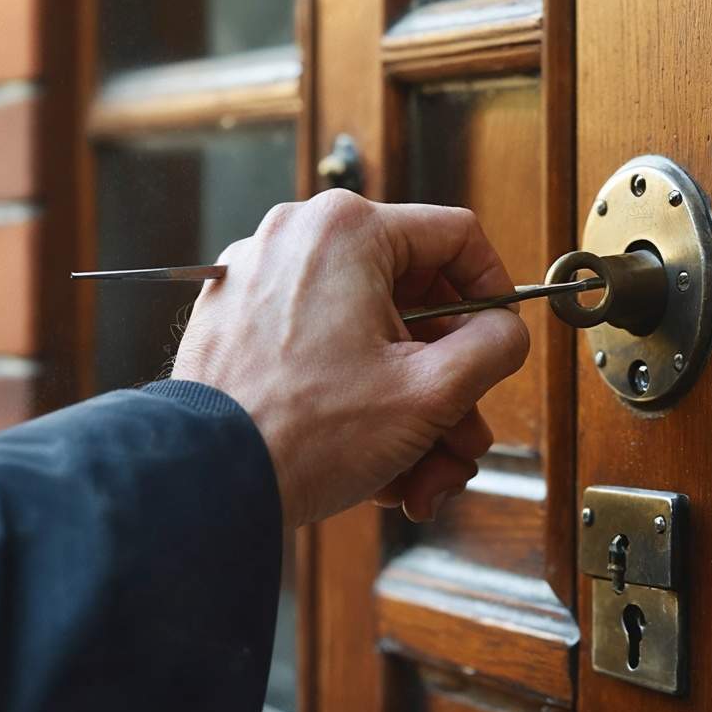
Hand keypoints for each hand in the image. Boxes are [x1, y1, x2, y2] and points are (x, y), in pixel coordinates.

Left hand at [171, 191, 529, 527]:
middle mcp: (299, 238)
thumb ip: (494, 346)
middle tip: (461, 429)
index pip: (455, 236)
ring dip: (405, 399)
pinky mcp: (239, 314)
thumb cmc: (303, 432)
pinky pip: (321, 343)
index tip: (499, 334)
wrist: (206, 480)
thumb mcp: (431, 390)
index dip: (492, 289)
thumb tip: (505, 331)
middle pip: (410, 295)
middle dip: (445, 376)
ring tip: (420, 468)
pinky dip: (354, 390)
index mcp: (347, 230)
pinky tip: (375, 456)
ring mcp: (262, 276)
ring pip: (366, 329)